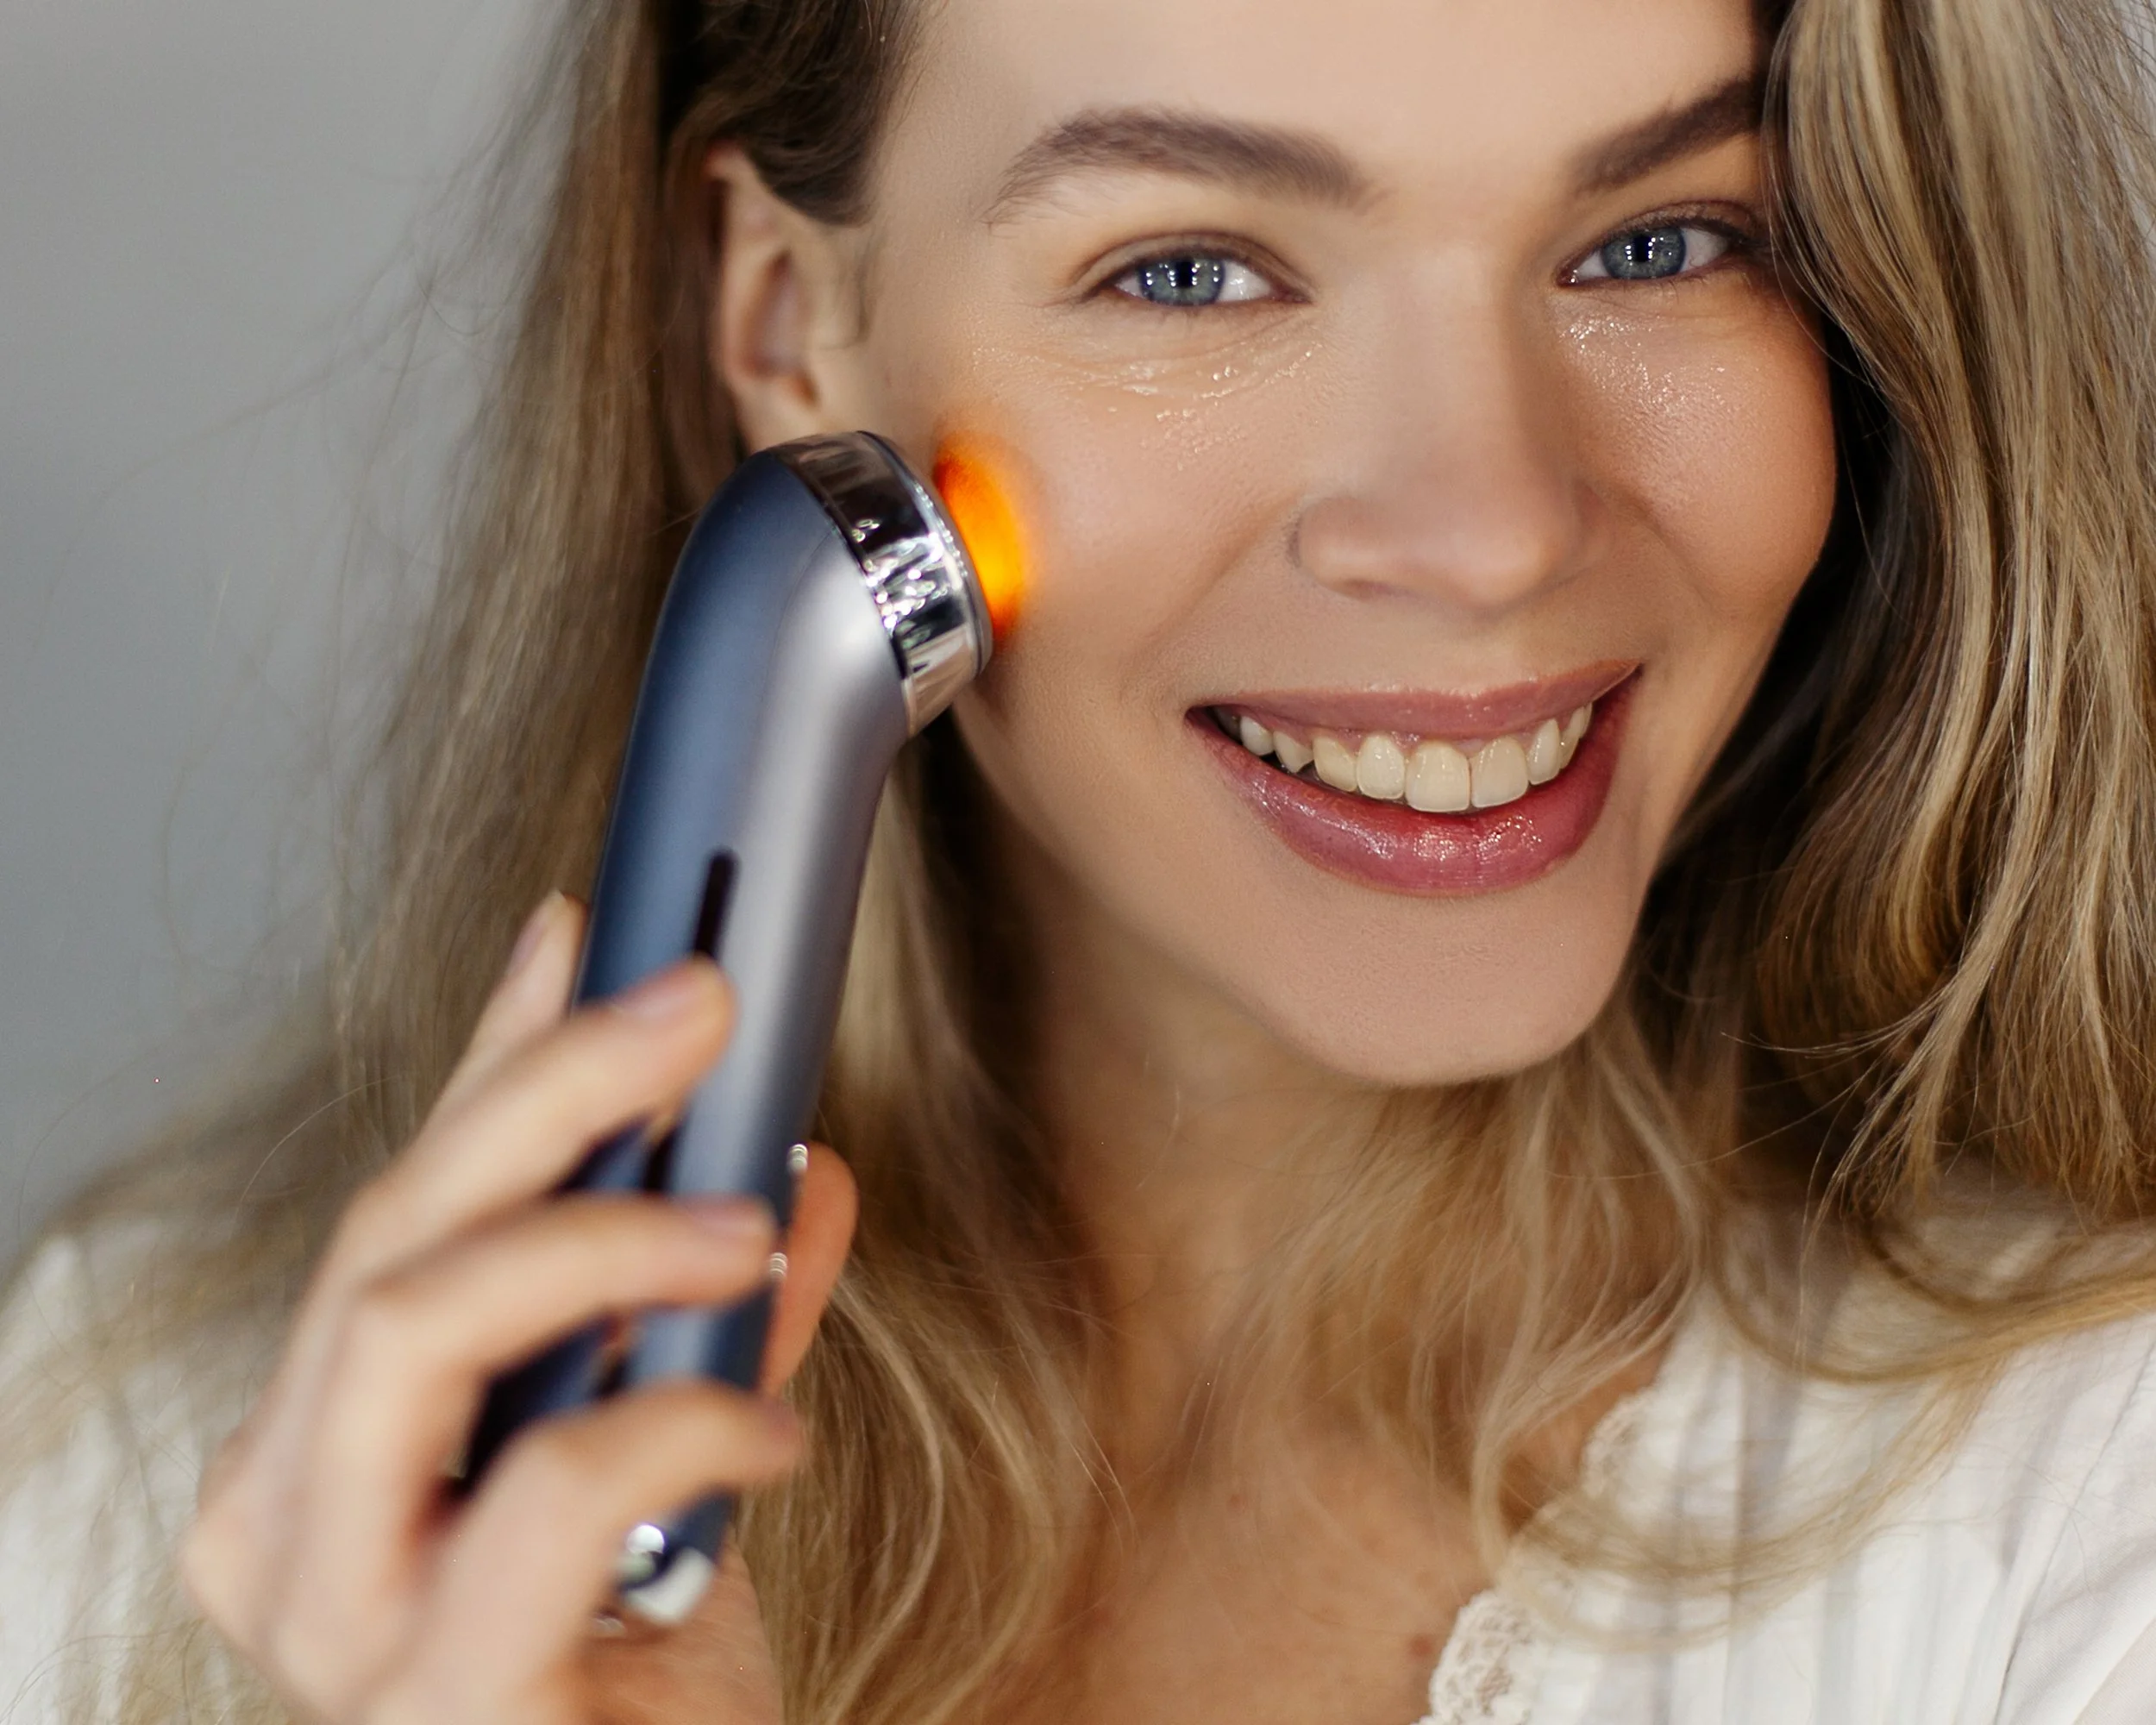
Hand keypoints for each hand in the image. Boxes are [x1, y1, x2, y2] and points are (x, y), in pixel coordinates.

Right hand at [182, 895, 858, 1723]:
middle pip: (390, 1231)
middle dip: (551, 1088)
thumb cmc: (633, 1658)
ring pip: (412, 1323)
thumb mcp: (664, 1446)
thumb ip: (702, 1309)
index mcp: (320, 1441)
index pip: (399, 1196)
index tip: (588, 929)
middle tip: (702, 1007)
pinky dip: (678, 1419)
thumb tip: (789, 1155)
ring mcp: (339, 1617)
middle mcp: (288, 1517)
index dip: (495, 1048)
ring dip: (600, 1233)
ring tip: (747, 1225)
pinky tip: (769, 1428)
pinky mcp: (436, 1702)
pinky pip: (548, 1491)